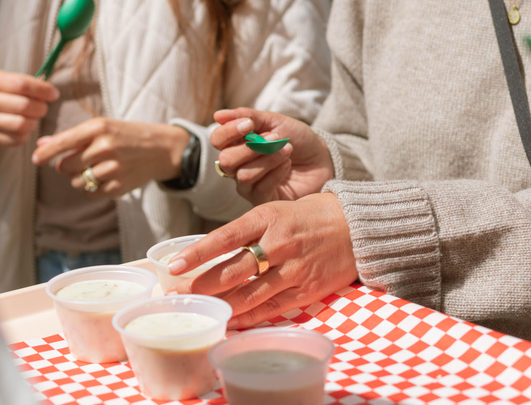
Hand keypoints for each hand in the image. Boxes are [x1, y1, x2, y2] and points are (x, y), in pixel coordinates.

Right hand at [0, 70, 58, 148]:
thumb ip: (24, 83)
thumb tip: (50, 90)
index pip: (23, 84)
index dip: (43, 90)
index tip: (53, 94)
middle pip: (25, 106)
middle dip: (41, 108)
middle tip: (42, 108)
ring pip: (23, 125)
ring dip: (34, 122)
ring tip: (32, 118)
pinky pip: (17, 139)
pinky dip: (25, 135)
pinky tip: (21, 129)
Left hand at [31, 118, 189, 196]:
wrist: (161, 149)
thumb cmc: (126, 135)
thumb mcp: (102, 128)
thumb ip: (71, 137)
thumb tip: (41, 145)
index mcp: (98, 127)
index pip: (62, 143)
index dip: (44, 154)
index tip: (35, 159)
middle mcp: (105, 147)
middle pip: (65, 166)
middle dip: (66, 166)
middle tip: (78, 161)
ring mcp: (113, 168)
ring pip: (77, 182)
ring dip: (79, 179)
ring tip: (94, 169)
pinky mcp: (120, 186)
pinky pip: (91, 193)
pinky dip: (93, 189)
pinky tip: (105, 178)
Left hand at [168, 192, 356, 328]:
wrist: (357, 226)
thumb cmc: (312, 215)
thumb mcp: (277, 211)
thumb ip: (249, 230)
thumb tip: (214, 251)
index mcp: (268, 218)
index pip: (225, 237)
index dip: (197, 253)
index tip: (173, 265)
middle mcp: (279, 243)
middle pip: (232, 270)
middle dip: (201, 285)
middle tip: (178, 294)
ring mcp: (293, 269)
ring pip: (249, 293)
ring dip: (220, 303)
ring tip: (198, 307)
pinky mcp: (306, 289)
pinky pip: (271, 307)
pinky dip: (248, 316)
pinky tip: (230, 320)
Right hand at [211, 108, 333, 204]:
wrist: (321, 158)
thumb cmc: (296, 139)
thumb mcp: (274, 122)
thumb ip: (248, 117)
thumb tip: (218, 115)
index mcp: (237, 145)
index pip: (218, 140)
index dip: (229, 132)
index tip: (250, 124)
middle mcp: (237, 167)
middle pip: (226, 161)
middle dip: (249, 148)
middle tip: (274, 138)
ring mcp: (249, 186)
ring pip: (243, 175)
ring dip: (267, 159)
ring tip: (287, 149)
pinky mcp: (263, 200)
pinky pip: (260, 189)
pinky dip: (275, 173)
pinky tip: (287, 164)